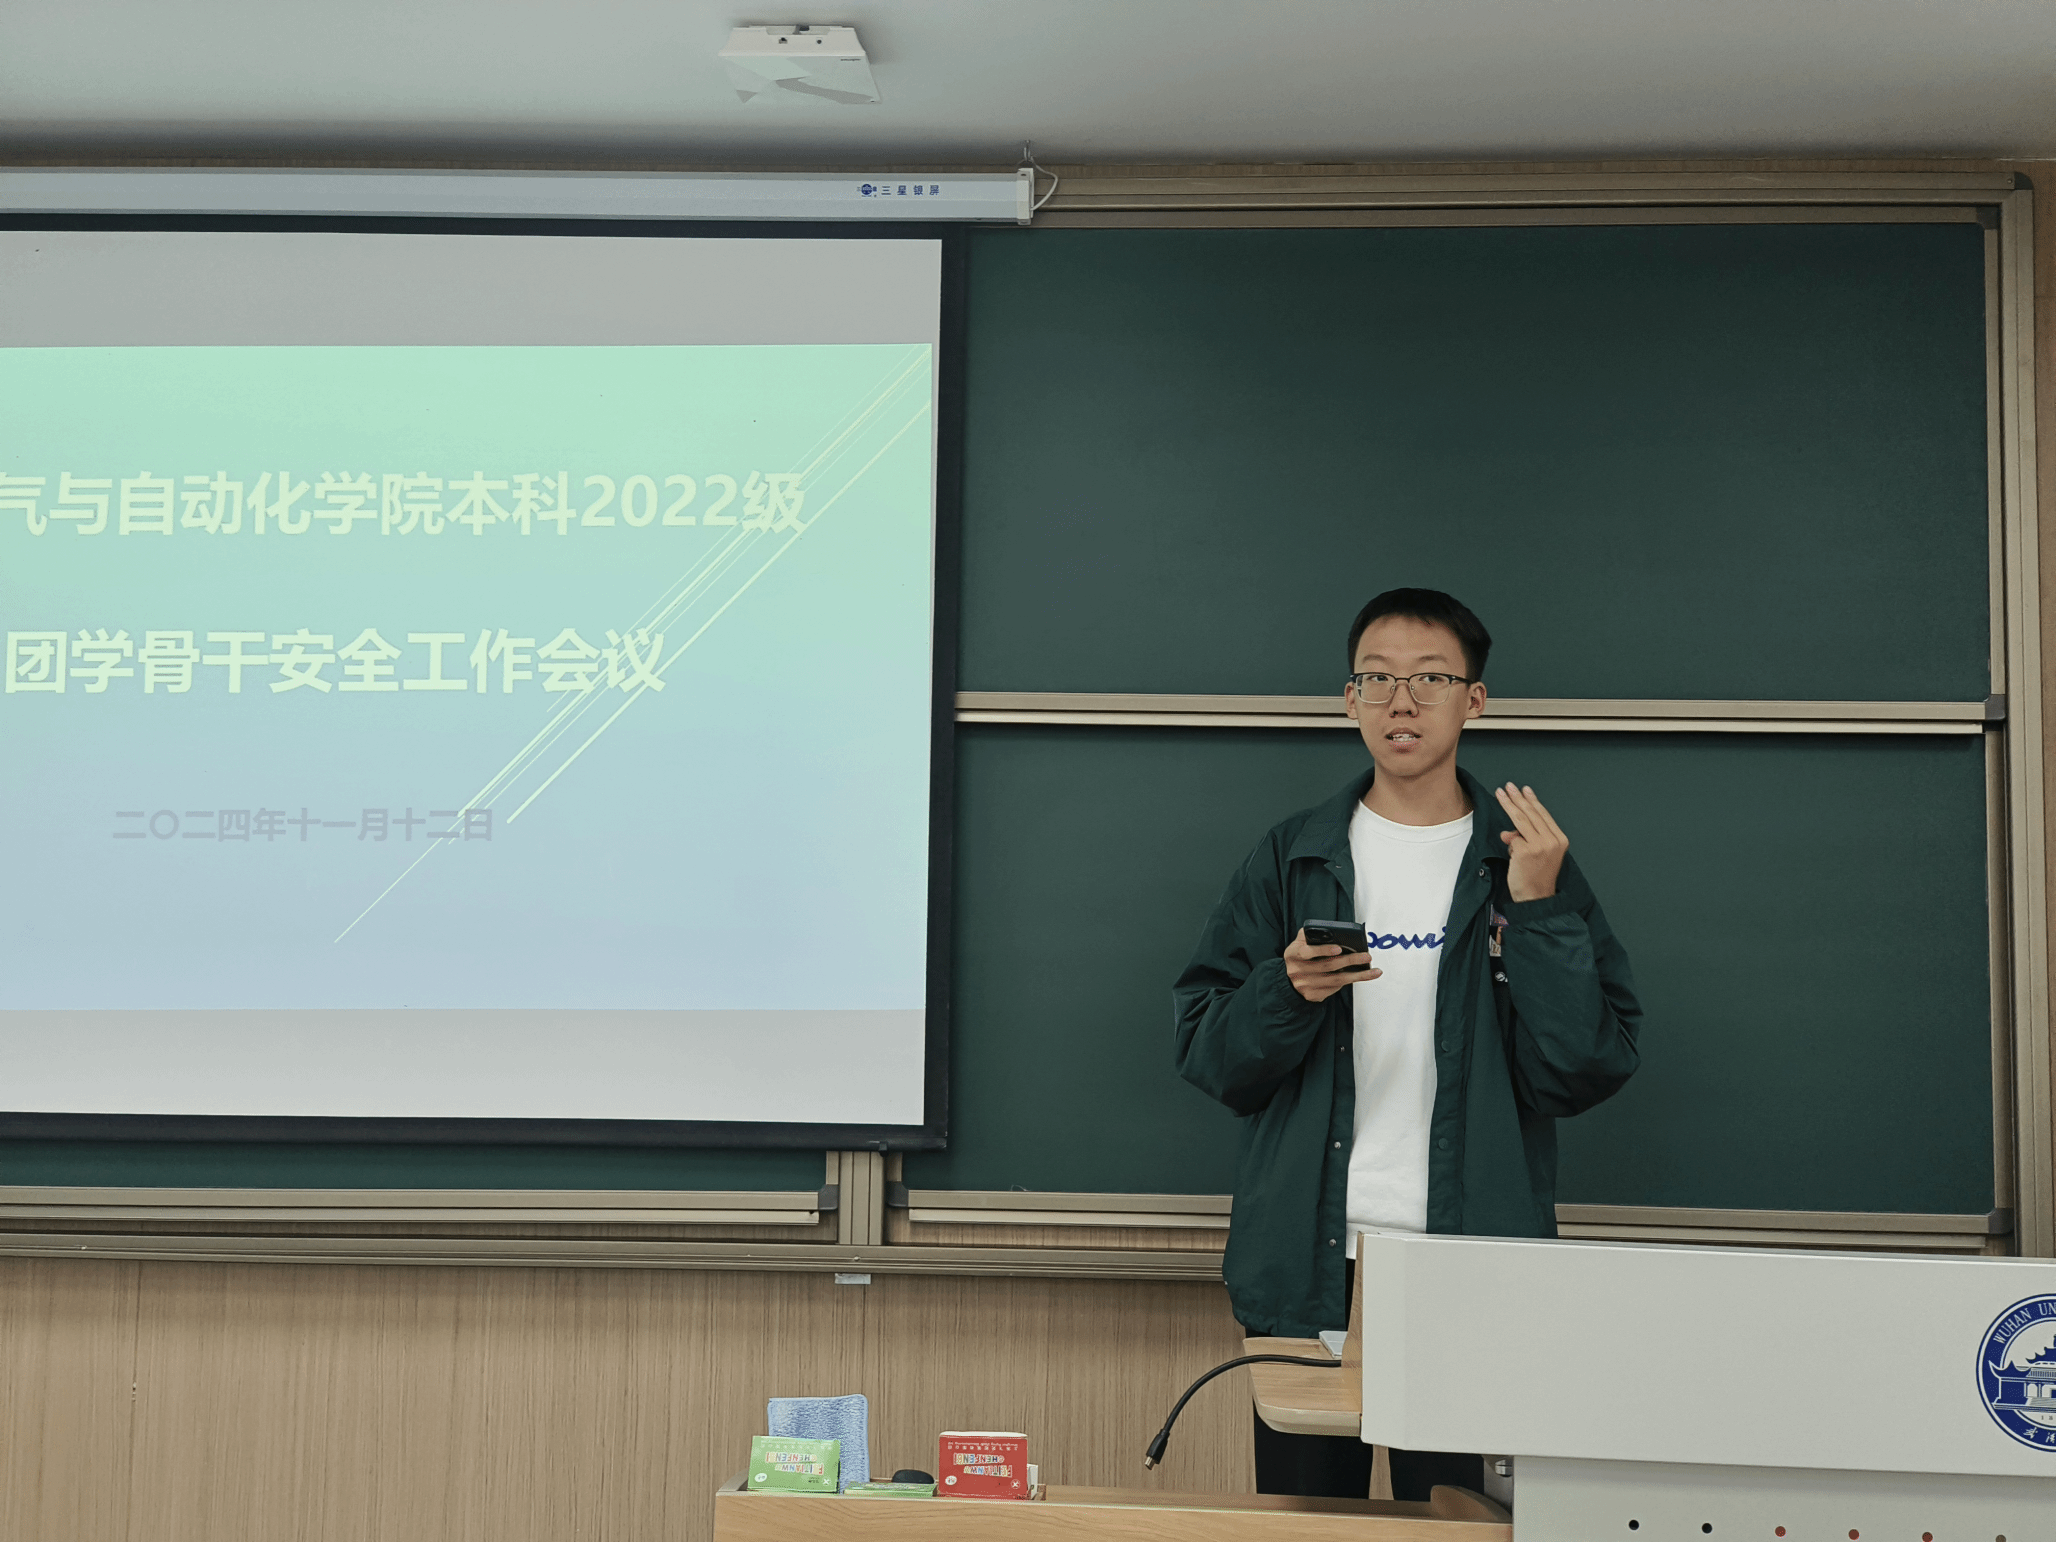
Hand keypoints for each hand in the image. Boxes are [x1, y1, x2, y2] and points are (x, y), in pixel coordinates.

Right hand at [1284, 927, 1380, 1002]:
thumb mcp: (1298, 943)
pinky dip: (1348, 981)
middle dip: (1350, 960)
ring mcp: (1306, 986)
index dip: (1323, 950)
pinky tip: (1359, 976)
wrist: (1287, 980)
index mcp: (1294, 954)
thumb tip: (1330, 931)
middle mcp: (1298, 972)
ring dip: (1357, 976)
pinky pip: (1334, 988)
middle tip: (1366, 956)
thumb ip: (1310, 935)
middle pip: (1327, 966)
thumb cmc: (1299, 957)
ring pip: (1335, 980)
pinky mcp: (1313, 996)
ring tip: (1374, 971)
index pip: (1307, 952)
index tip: (1339, 948)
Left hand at [1494, 783, 1567, 901]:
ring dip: (1509, 805)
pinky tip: (1511, 849)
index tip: (1525, 790)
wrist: (1537, 898)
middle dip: (1518, 798)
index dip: (1533, 801)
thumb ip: (1526, 839)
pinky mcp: (1526, 851)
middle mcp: (1552, 840)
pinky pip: (1513, 839)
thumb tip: (1509, 833)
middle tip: (1508, 786)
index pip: (1543, 815)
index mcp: (1560, 840)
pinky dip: (1510, 843)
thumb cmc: (1537, 878)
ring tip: (1501, 793)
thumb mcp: (1538, 855)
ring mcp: (1540, 845)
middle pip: (1531, 814)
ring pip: (1521, 820)